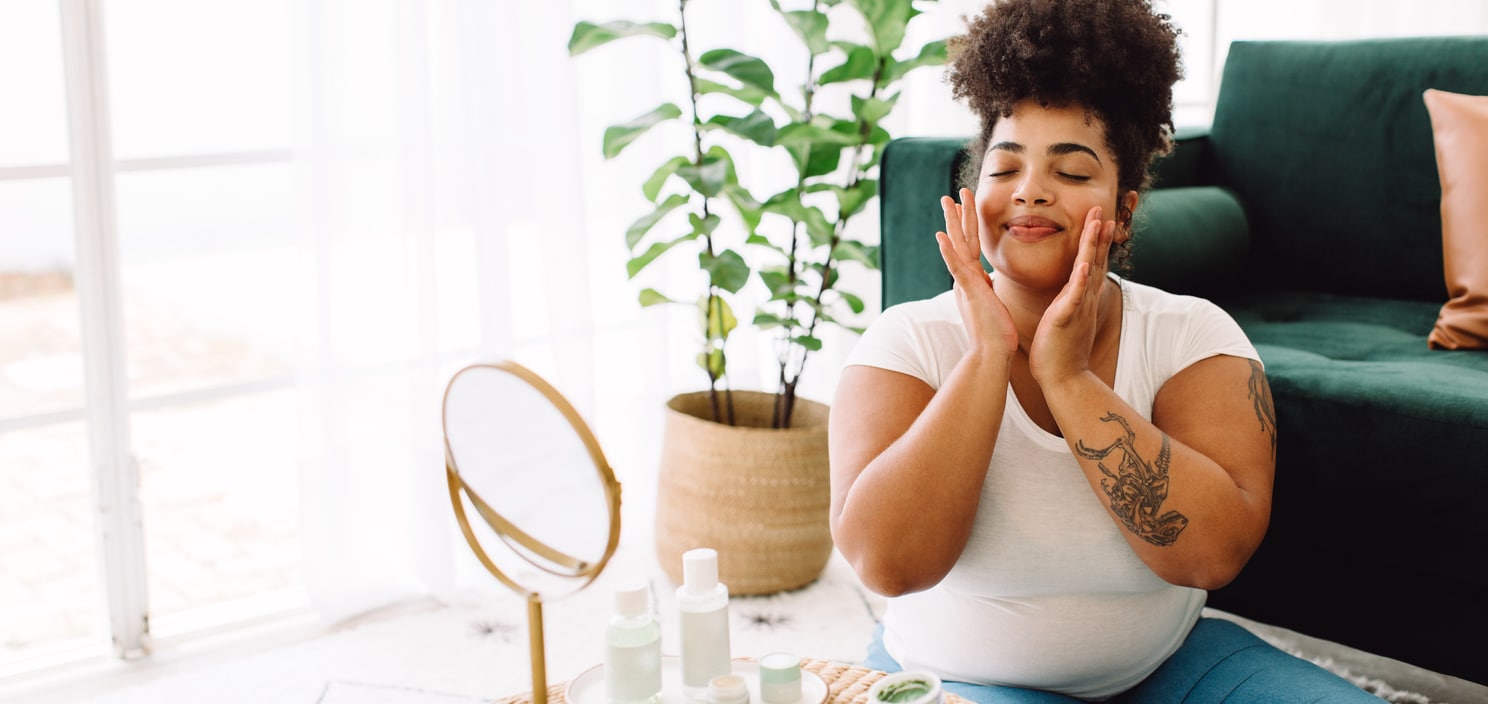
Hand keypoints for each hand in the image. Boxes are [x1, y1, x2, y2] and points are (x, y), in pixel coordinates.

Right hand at [936, 188, 1016, 359]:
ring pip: (958, 247)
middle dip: (958, 215)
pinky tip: (940, 237)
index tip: (964, 206)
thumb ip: (986, 287)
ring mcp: (966, 284)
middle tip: (953, 193)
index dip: (967, 225)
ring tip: (948, 201)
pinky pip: (957, 269)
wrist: (993, 353)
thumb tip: (986, 278)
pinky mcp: (969, 292)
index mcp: (974, 279)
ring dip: (952, 223)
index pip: (970, 245)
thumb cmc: (997, 333)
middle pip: (962, 240)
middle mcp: (966, 279)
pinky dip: (948, 252)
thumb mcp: (992, 302)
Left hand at [1028, 205, 1116, 386]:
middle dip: (1098, 234)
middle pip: (1096, 260)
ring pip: (1089, 272)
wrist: (1063, 378)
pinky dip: (1081, 281)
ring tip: (1099, 224)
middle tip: (1102, 209)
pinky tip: (1086, 265)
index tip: (1099, 219)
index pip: (1091, 263)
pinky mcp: (1066, 319)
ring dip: (1094, 247)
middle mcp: (1084, 299)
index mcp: (1079, 298)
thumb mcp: (1063, 318)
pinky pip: (1076, 297)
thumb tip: (1065, 293)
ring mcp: (1077, 308)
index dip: (1095, 241)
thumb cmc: (1058, 350)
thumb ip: (1066, 302)